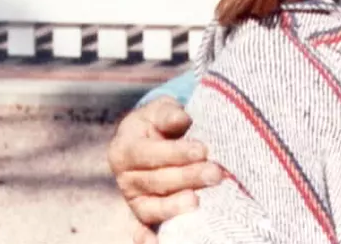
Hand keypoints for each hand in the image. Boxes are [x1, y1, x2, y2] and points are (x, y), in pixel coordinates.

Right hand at [107, 97, 221, 241]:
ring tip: (198, 202)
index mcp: (125, 149)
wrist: (151, 139)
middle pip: (156, 181)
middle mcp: (126, 178)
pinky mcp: (143, 216)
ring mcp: (134, 200)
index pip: (149, 153)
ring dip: (176, 207)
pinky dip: (149, 239)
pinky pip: (144, 230)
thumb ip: (169, 113)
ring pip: (152, 208)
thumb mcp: (161, 110)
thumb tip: (181, 119)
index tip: (202, 150)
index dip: (176, 153)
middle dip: (187, 178)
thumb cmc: (160, 122)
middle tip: (215, 173)